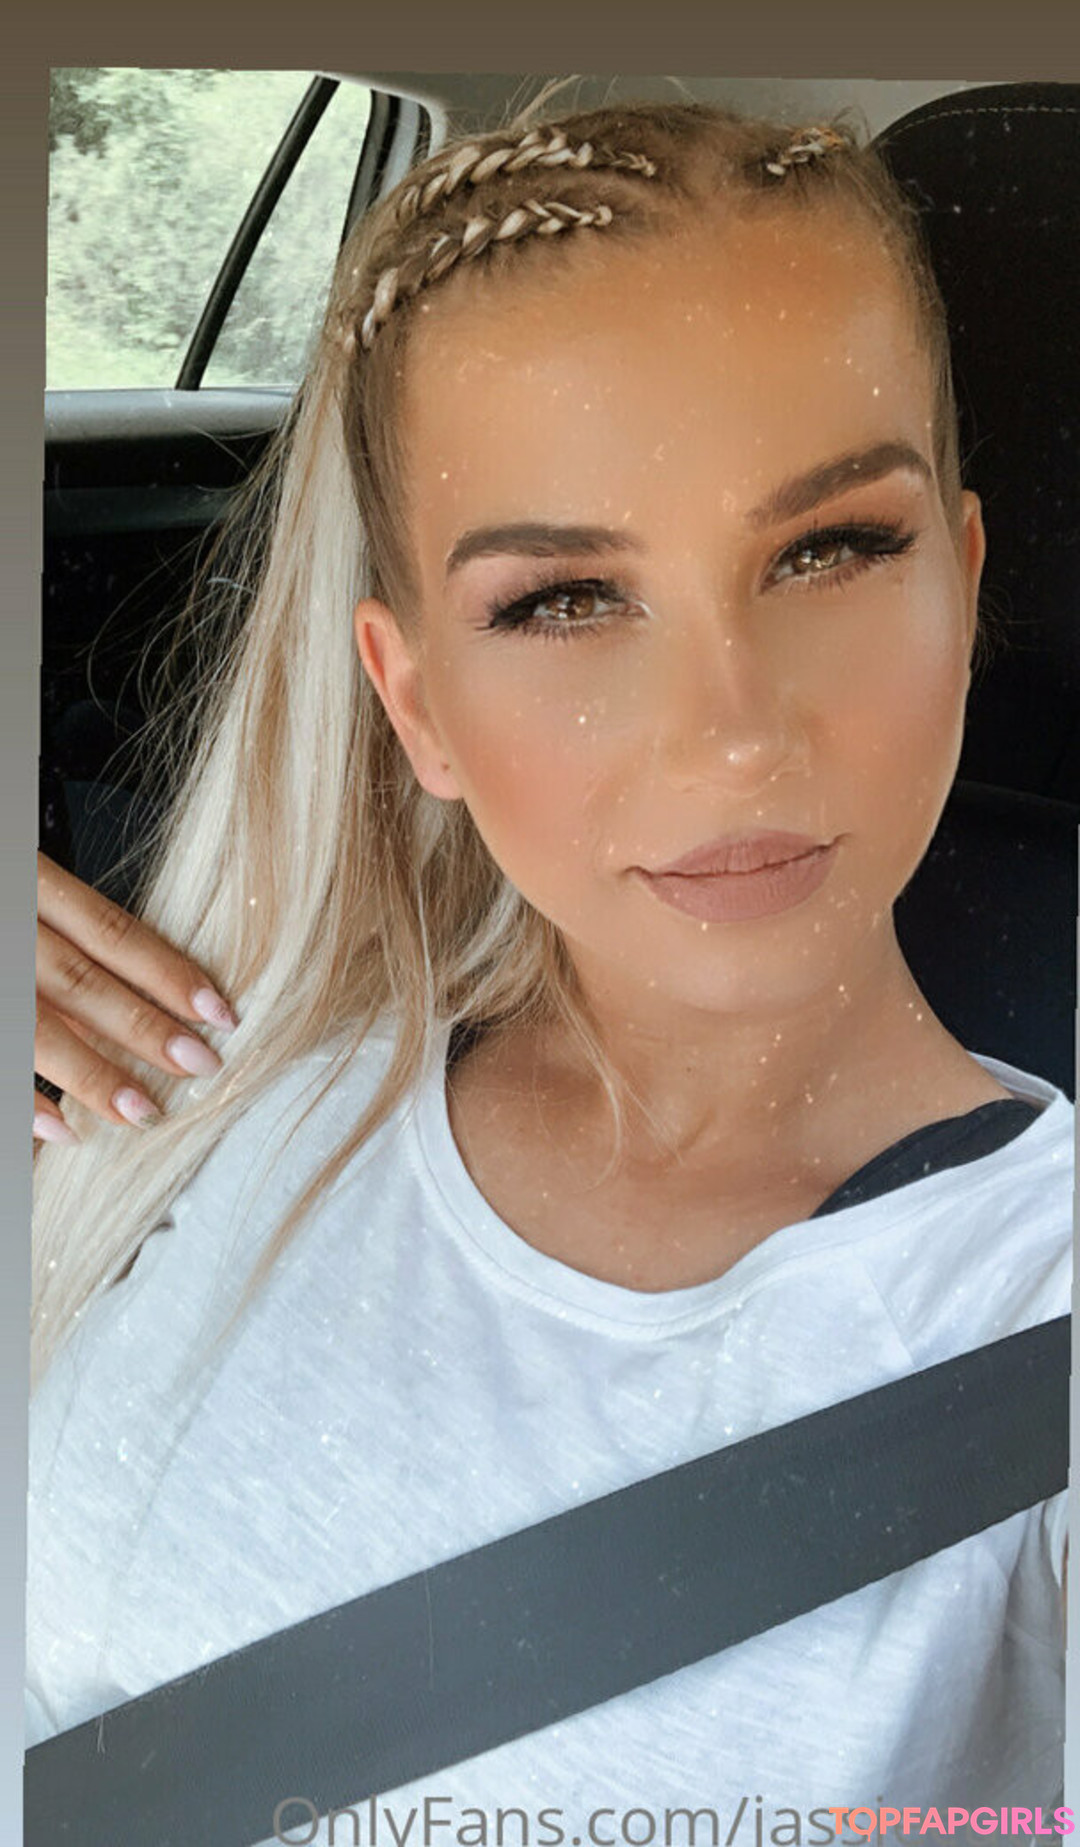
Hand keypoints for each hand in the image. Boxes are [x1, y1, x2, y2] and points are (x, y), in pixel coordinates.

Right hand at [34, 851, 237, 1144]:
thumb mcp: (18, 876)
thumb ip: (60, 921)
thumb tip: (134, 987)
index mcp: (21, 877)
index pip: (109, 929)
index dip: (168, 972)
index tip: (219, 1010)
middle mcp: (1, 923)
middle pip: (80, 981)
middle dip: (145, 1029)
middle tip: (202, 1065)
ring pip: (32, 1025)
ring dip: (92, 1074)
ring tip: (143, 1111)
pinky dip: (21, 1096)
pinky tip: (62, 1127)